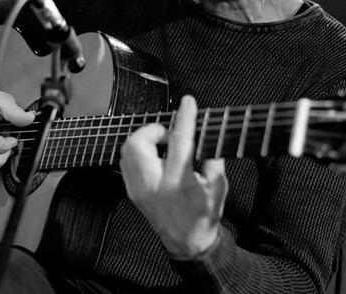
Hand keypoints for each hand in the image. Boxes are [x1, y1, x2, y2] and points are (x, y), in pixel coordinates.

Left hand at [119, 95, 227, 257]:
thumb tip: (207, 135)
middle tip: (171, 136)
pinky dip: (140, 152)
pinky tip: (156, 158)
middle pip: (138, 143)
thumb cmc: (204, 216)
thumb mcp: (218, 188)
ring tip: (164, 147)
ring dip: (145, 140)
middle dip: (154, 130)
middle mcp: (153, 185)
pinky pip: (126, 161)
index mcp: (178, 183)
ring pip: (128, 150)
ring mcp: (138, 188)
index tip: (188, 102)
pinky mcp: (132, 191)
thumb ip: (214, 160)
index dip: (184, 118)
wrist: (187, 242)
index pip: (179, 142)